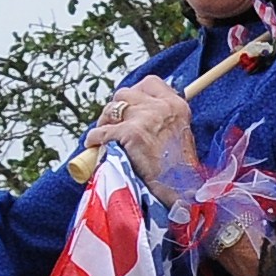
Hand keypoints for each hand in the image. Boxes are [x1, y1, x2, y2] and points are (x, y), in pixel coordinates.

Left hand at [82, 76, 197, 189]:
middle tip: (114, 125)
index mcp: (177, 106)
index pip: (150, 83)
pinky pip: (101, 132)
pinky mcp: (129, 134)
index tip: (130, 106)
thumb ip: (164, 122)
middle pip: (126, 93)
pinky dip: (94, 139)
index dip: (136, 93)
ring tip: (105, 136)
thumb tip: (139, 117)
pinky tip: (94, 146)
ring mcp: (144, 118)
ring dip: (105, 121)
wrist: (180, 192)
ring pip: (111, 108)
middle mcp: (161, 107)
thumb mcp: (180, 136)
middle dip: (117, 109)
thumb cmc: (179, 170)